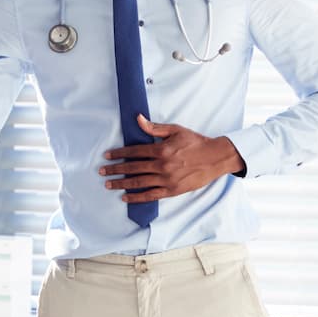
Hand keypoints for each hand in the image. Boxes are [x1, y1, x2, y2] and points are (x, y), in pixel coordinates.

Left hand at [99, 114, 244, 203]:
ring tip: (108, 184)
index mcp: (161, 150)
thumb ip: (154, 128)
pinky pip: (150, 195)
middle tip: (102, 172)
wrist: (215, 158)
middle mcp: (162, 166)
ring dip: (121, 184)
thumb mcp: (175, 130)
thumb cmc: (196, 142)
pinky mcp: (172, 190)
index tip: (107, 156)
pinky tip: (125, 198)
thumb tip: (138, 119)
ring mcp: (166, 179)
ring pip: (139, 182)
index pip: (134, 152)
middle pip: (133, 168)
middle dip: (115, 170)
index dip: (119, 153)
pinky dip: (137, 197)